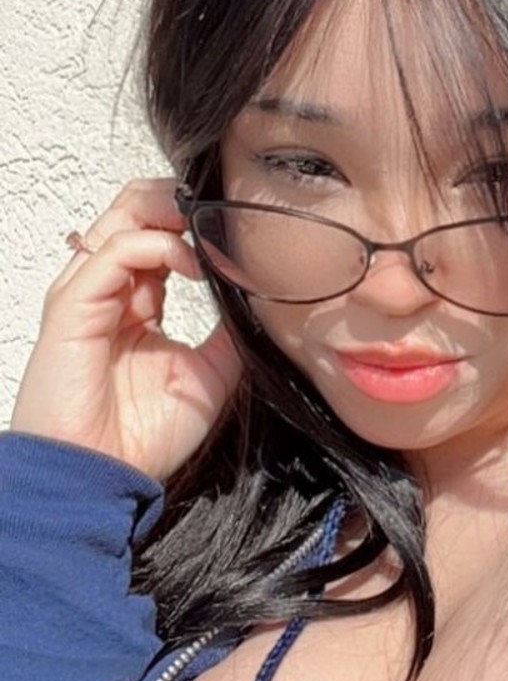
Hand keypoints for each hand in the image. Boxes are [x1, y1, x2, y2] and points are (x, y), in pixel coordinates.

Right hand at [10, 177, 244, 484]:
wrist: (103, 478)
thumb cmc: (144, 436)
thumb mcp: (210, 373)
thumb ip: (230, 331)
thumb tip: (262, 296)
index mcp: (137, 302)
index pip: (162, 234)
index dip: (198, 223)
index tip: (242, 230)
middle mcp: (111, 289)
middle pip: (137, 211)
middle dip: (182, 201)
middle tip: (226, 212)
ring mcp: (89, 293)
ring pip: (123, 216)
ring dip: (172, 210)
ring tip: (212, 227)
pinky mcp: (73, 304)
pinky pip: (115, 251)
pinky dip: (158, 244)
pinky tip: (193, 263)